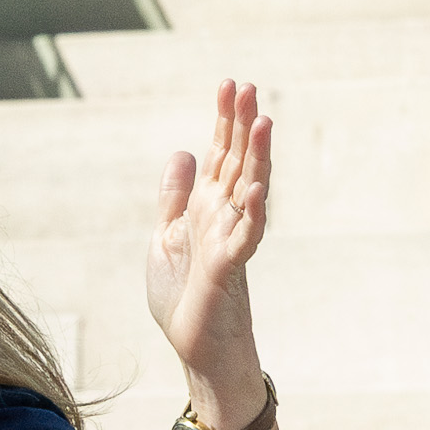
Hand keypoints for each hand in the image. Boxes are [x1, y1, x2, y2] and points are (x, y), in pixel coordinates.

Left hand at [146, 80, 268, 416]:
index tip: (229, 84)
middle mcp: (225, 218)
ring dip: (256, 157)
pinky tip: (256, 187)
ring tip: (261, 121)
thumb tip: (183, 153)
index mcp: (207, 208)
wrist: (196, 346)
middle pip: (237, 163)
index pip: (220, 155)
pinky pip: (245, 238)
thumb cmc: (185, 295)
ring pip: (248, 191)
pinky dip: (252, 212)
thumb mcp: (167, 237)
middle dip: (240, 126)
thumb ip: (175, 198)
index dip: (224, 121)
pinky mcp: (228, 270)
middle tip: (246, 86)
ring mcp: (230, 241)